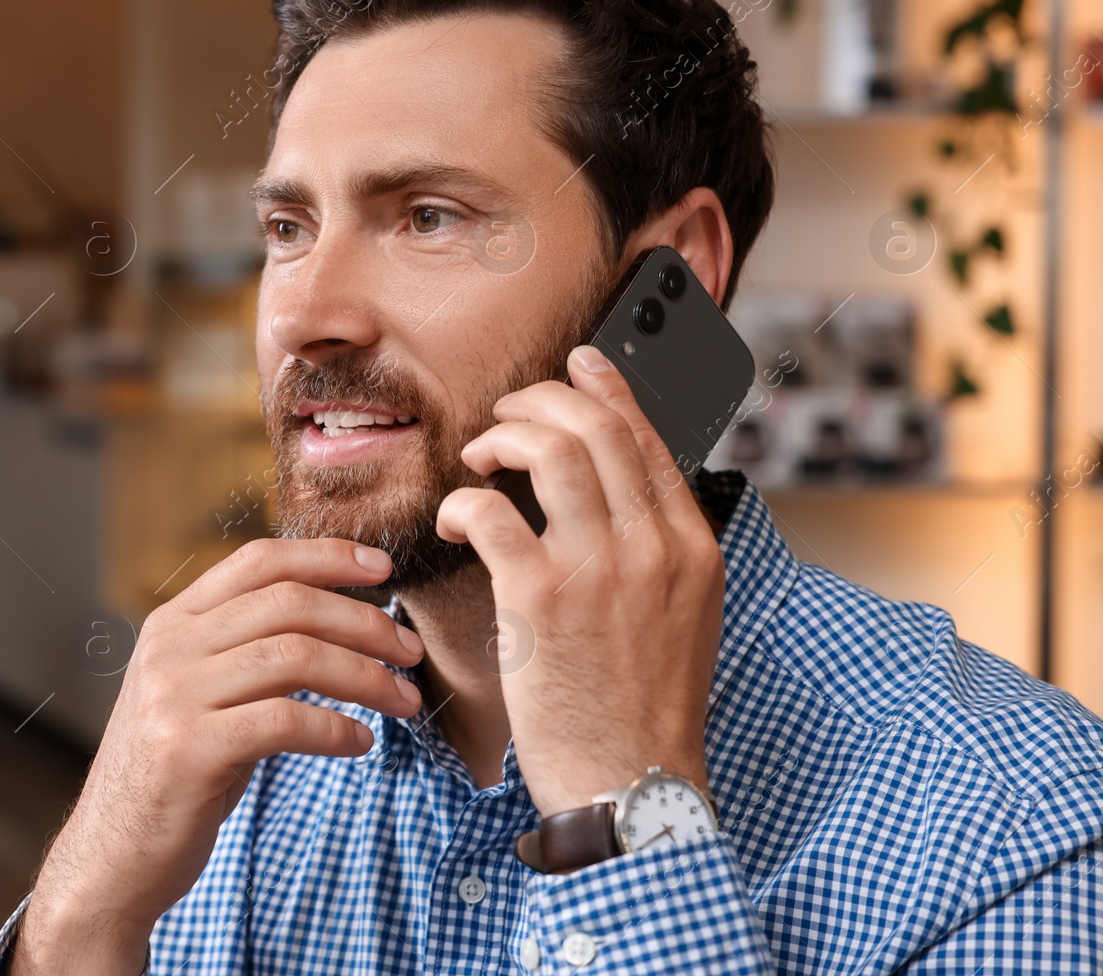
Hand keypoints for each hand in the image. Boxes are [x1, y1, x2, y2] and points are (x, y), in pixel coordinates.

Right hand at [13, 538, 423, 974]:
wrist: (111, 860)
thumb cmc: (173, 776)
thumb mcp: (198, 695)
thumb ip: (243, 650)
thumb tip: (335, 618)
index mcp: (172, 623)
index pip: (259, 561)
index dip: (326, 556)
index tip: (383, 568)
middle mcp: (169, 648)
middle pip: (288, 603)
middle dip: (365, 622)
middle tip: (412, 649)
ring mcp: (174, 696)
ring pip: (295, 656)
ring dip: (365, 676)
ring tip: (405, 700)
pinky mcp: (188, 750)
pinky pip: (285, 720)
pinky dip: (336, 728)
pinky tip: (360, 743)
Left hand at [435, 344, 723, 816]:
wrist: (631, 785)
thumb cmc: (644, 707)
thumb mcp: (685, 616)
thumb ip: (659, 549)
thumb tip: (620, 491)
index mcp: (692, 547)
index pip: (649, 437)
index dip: (607, 388)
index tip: (578, 362)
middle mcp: (652, 546)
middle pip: (595, 426)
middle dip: (541, 397)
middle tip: (506, 411)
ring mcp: (598, 568)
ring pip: (546, 449)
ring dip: (500, 435)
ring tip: (477, 455)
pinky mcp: (539, 598)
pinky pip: (489, 510)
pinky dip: (463, 500)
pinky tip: (455, 516)